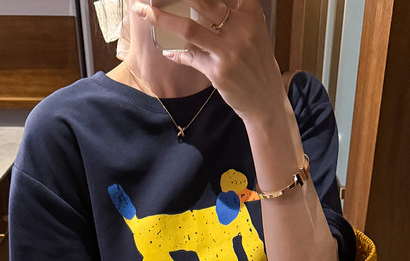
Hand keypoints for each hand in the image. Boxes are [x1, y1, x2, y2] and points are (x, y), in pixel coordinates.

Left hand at [132, 0, 284, 119]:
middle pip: (202, 1)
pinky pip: (189, 56)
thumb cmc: (256, 65)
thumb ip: (237, 16)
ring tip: (143, 10)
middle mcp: (241, 28)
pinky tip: (169, 51)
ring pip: (188, 27)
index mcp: (250, 13)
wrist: (265, 101)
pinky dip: (176, 53)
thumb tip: (202, 8)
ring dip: (161, 18)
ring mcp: (228, 50)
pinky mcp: (217, 71)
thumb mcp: (254, 34)